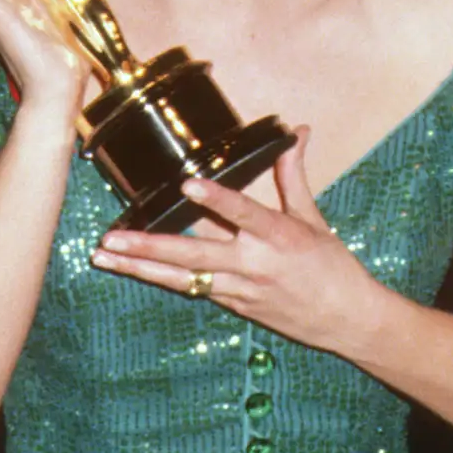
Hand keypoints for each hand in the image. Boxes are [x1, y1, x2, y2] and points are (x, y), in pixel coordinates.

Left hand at [91, 131, 380, 352]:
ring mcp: (240, 289)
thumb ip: (294, 175)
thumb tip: (297, 132)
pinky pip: (192, 289)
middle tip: (111, 238)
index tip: (188, 185)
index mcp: (278, 236)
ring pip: (181, 277)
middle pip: (193, 254)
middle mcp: (253, 264)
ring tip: (104, 256)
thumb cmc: (333, 267)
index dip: (215, 199)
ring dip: (140, 267)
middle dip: (148, 246)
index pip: (242, 212)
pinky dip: (162, 279)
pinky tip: (132, 269)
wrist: (347, 320)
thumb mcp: (313, 219)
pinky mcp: (235, 305)